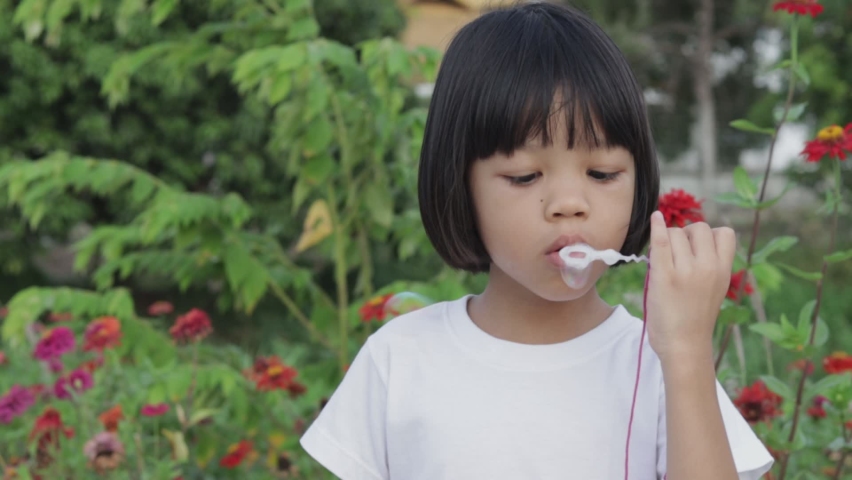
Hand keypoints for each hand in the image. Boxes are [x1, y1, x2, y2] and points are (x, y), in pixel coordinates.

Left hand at [645, 211, 735, 365]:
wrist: (684, 346)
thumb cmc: (695, 319)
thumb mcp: (714, 289)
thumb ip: (709, 264)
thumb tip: (690, 237)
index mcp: (725, 271)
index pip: (724, 233)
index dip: (709, 236)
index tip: (697, 249)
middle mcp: (708, 267)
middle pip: (698, 228)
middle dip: (686, 235)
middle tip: (677, 256)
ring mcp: (686, 271)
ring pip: (676, 233)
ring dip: (668, 240)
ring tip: (665, 261)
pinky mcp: (664, 276)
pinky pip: (661, 241)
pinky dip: (657, 226)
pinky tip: (655, 217)